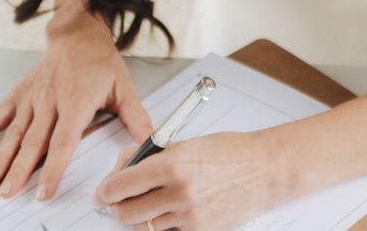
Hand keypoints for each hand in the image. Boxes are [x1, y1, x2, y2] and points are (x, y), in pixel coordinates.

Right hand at [0, 6, 152, 199]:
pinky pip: (0, 112)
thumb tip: (148, 138)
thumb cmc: (100, 60)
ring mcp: (34, 96)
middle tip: (9, 193)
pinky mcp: (22, 91)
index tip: (44, 190)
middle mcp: (51, 101)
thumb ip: (134, 115)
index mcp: (76, 102)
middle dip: (21, 170)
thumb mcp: (122, 85)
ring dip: (2, 155)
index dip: (53, 168)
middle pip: (34, 141)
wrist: (78, 32)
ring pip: (16, 130)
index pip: (63, 142)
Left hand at [93, 131, 280, 229]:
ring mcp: (189, 217)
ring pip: (144, 226)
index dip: (105, 190)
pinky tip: (169, 210)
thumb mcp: (184, 144)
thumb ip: (152, 156)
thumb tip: (124, 166)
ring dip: (139, 216)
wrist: (264, 170)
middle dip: (117, 207)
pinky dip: (162, 224)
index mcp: (171, 165)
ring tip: (147, 201)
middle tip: (117, 200)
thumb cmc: (228, 151)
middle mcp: (178, 193)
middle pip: (126, 213)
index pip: (121, 185)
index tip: (102, 192)